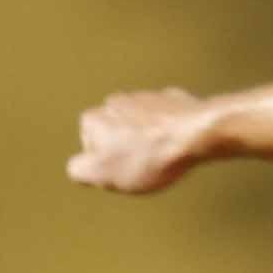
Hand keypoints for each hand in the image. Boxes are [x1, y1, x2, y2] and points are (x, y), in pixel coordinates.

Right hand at [72, 89, 220, 194]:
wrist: (195, 134)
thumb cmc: (149, 155)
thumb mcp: (101, 174)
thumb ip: (78, 170)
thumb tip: (77, 167)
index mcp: (94, 118)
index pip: (90, 150)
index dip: (106, 168)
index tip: (122, 172)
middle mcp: (115, 102)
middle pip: (116, 138)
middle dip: (127, 153)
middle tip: (143, 168)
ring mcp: (144, 98)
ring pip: (141, 129)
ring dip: (149, 143)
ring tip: (162, 158)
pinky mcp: (171, 101)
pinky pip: (165, 122)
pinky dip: (169, 133)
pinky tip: (177, 146)